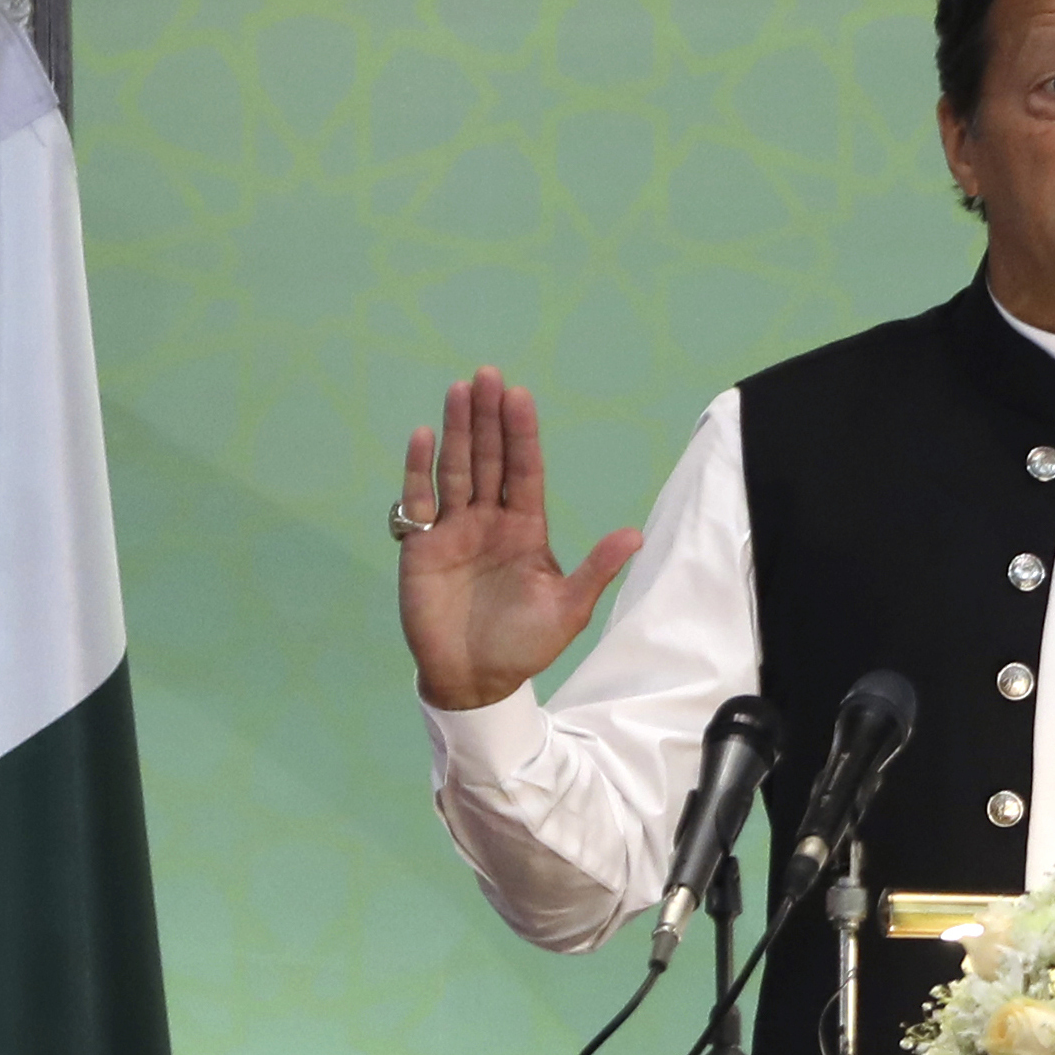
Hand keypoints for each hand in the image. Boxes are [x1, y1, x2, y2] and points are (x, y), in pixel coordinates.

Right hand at [398, 368, 640, 712]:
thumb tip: (635, 535)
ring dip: (457, 431)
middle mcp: (489, 520)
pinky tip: (424, 436)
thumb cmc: (523, 645)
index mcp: (526, 528)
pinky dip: (419, 469)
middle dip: (488, 418)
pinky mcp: (422, 547)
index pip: (524, 470)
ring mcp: (453, 530)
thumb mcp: (568, 609)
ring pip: (456, 470)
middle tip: (488, 374)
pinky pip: (420, 501)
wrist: (475, 680)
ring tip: (460, 390)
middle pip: (488, 458)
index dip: (522, 434)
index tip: (520, 395)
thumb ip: (595, 569)